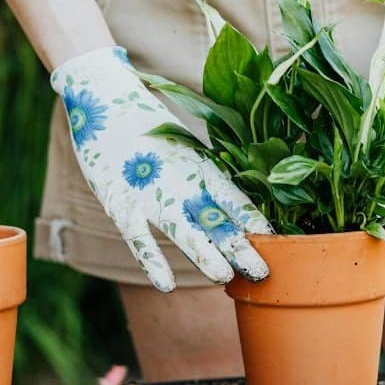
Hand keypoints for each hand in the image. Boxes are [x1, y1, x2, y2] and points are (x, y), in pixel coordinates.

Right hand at [51, 47, 271, 291]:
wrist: (103, 98)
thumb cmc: (151, 130)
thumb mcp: (186, 151)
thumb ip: (208, 180)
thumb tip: (237, 212)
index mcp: (202, 167)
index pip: (237, 200)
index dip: (256, 223)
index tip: (281, 244)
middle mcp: (182, 181)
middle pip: (217, 220)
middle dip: (241, 248)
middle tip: (262, 274)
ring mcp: (151, 193)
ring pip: (183, 230)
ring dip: (205, 254)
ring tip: (224, 277)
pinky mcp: (120, 202)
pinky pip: (139, 237)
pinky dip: (152, 261)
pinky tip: (166, 285)